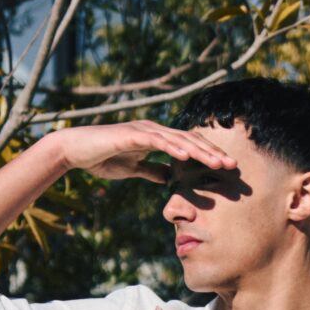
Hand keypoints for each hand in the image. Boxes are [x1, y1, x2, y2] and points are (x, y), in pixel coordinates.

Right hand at [55, 119, 237, 185]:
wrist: (76, 150)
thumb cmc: (103, 158)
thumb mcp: (134, 168)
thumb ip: (152, 171)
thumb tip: (169, 179)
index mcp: (156, 138)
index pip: (188, 146)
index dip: (208, 156)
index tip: (226, 169)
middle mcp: (154, 130)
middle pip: (189, 140)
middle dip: (212, 153)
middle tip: (233, 166)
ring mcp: (143, 130)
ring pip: (178, 139)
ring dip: (199, 151)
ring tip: (218, 162)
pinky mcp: (130, 134)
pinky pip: (156, 140)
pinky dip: (172, 146)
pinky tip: (186, 155)